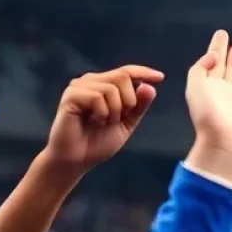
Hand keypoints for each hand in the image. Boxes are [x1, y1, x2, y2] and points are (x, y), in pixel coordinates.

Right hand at [41, 65, 163, 176]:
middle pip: (122, 77)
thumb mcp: (126, 124)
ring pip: (111, 88)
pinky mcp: (71, 96)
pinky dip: (102, 113)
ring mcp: (79, 87)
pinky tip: (94, 122)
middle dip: (129, 102)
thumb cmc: (97, 142)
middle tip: (118, 119)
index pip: (126, 72)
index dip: (143, 72)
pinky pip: (97, 97)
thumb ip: (138, 107)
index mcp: (104, 86)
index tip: (160, 77)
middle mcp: (91, 81)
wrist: (76, 159)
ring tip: (103, 123)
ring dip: (115, 112)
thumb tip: (151, 87)